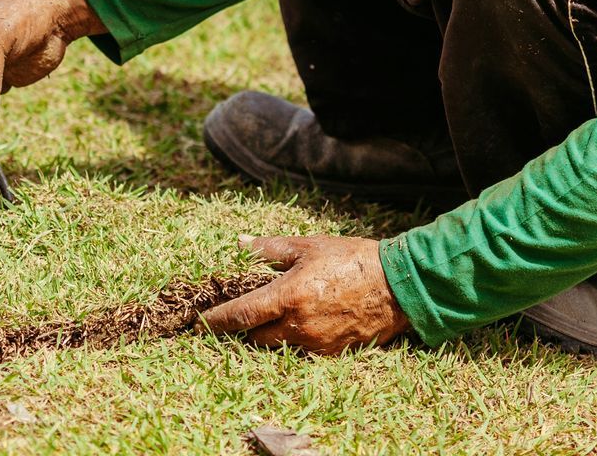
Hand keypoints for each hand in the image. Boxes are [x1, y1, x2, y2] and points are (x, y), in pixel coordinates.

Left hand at [201, 235, 411, 353]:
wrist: (396, 285)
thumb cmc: (350, 259)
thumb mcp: (308, 246)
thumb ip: (270, 249)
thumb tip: (240, 244)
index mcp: (289, 296)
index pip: (242, 315)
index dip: (217, 321)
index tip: (200, 322)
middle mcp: (298, 325)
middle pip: (254, 338)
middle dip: (241, 329)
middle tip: (233, 317)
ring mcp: (315, 343)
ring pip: (277, 347)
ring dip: (267, 335)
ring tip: (265, 318)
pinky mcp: (331, 353)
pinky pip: (300, 351)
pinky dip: (291, 340)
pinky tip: (294, 324)